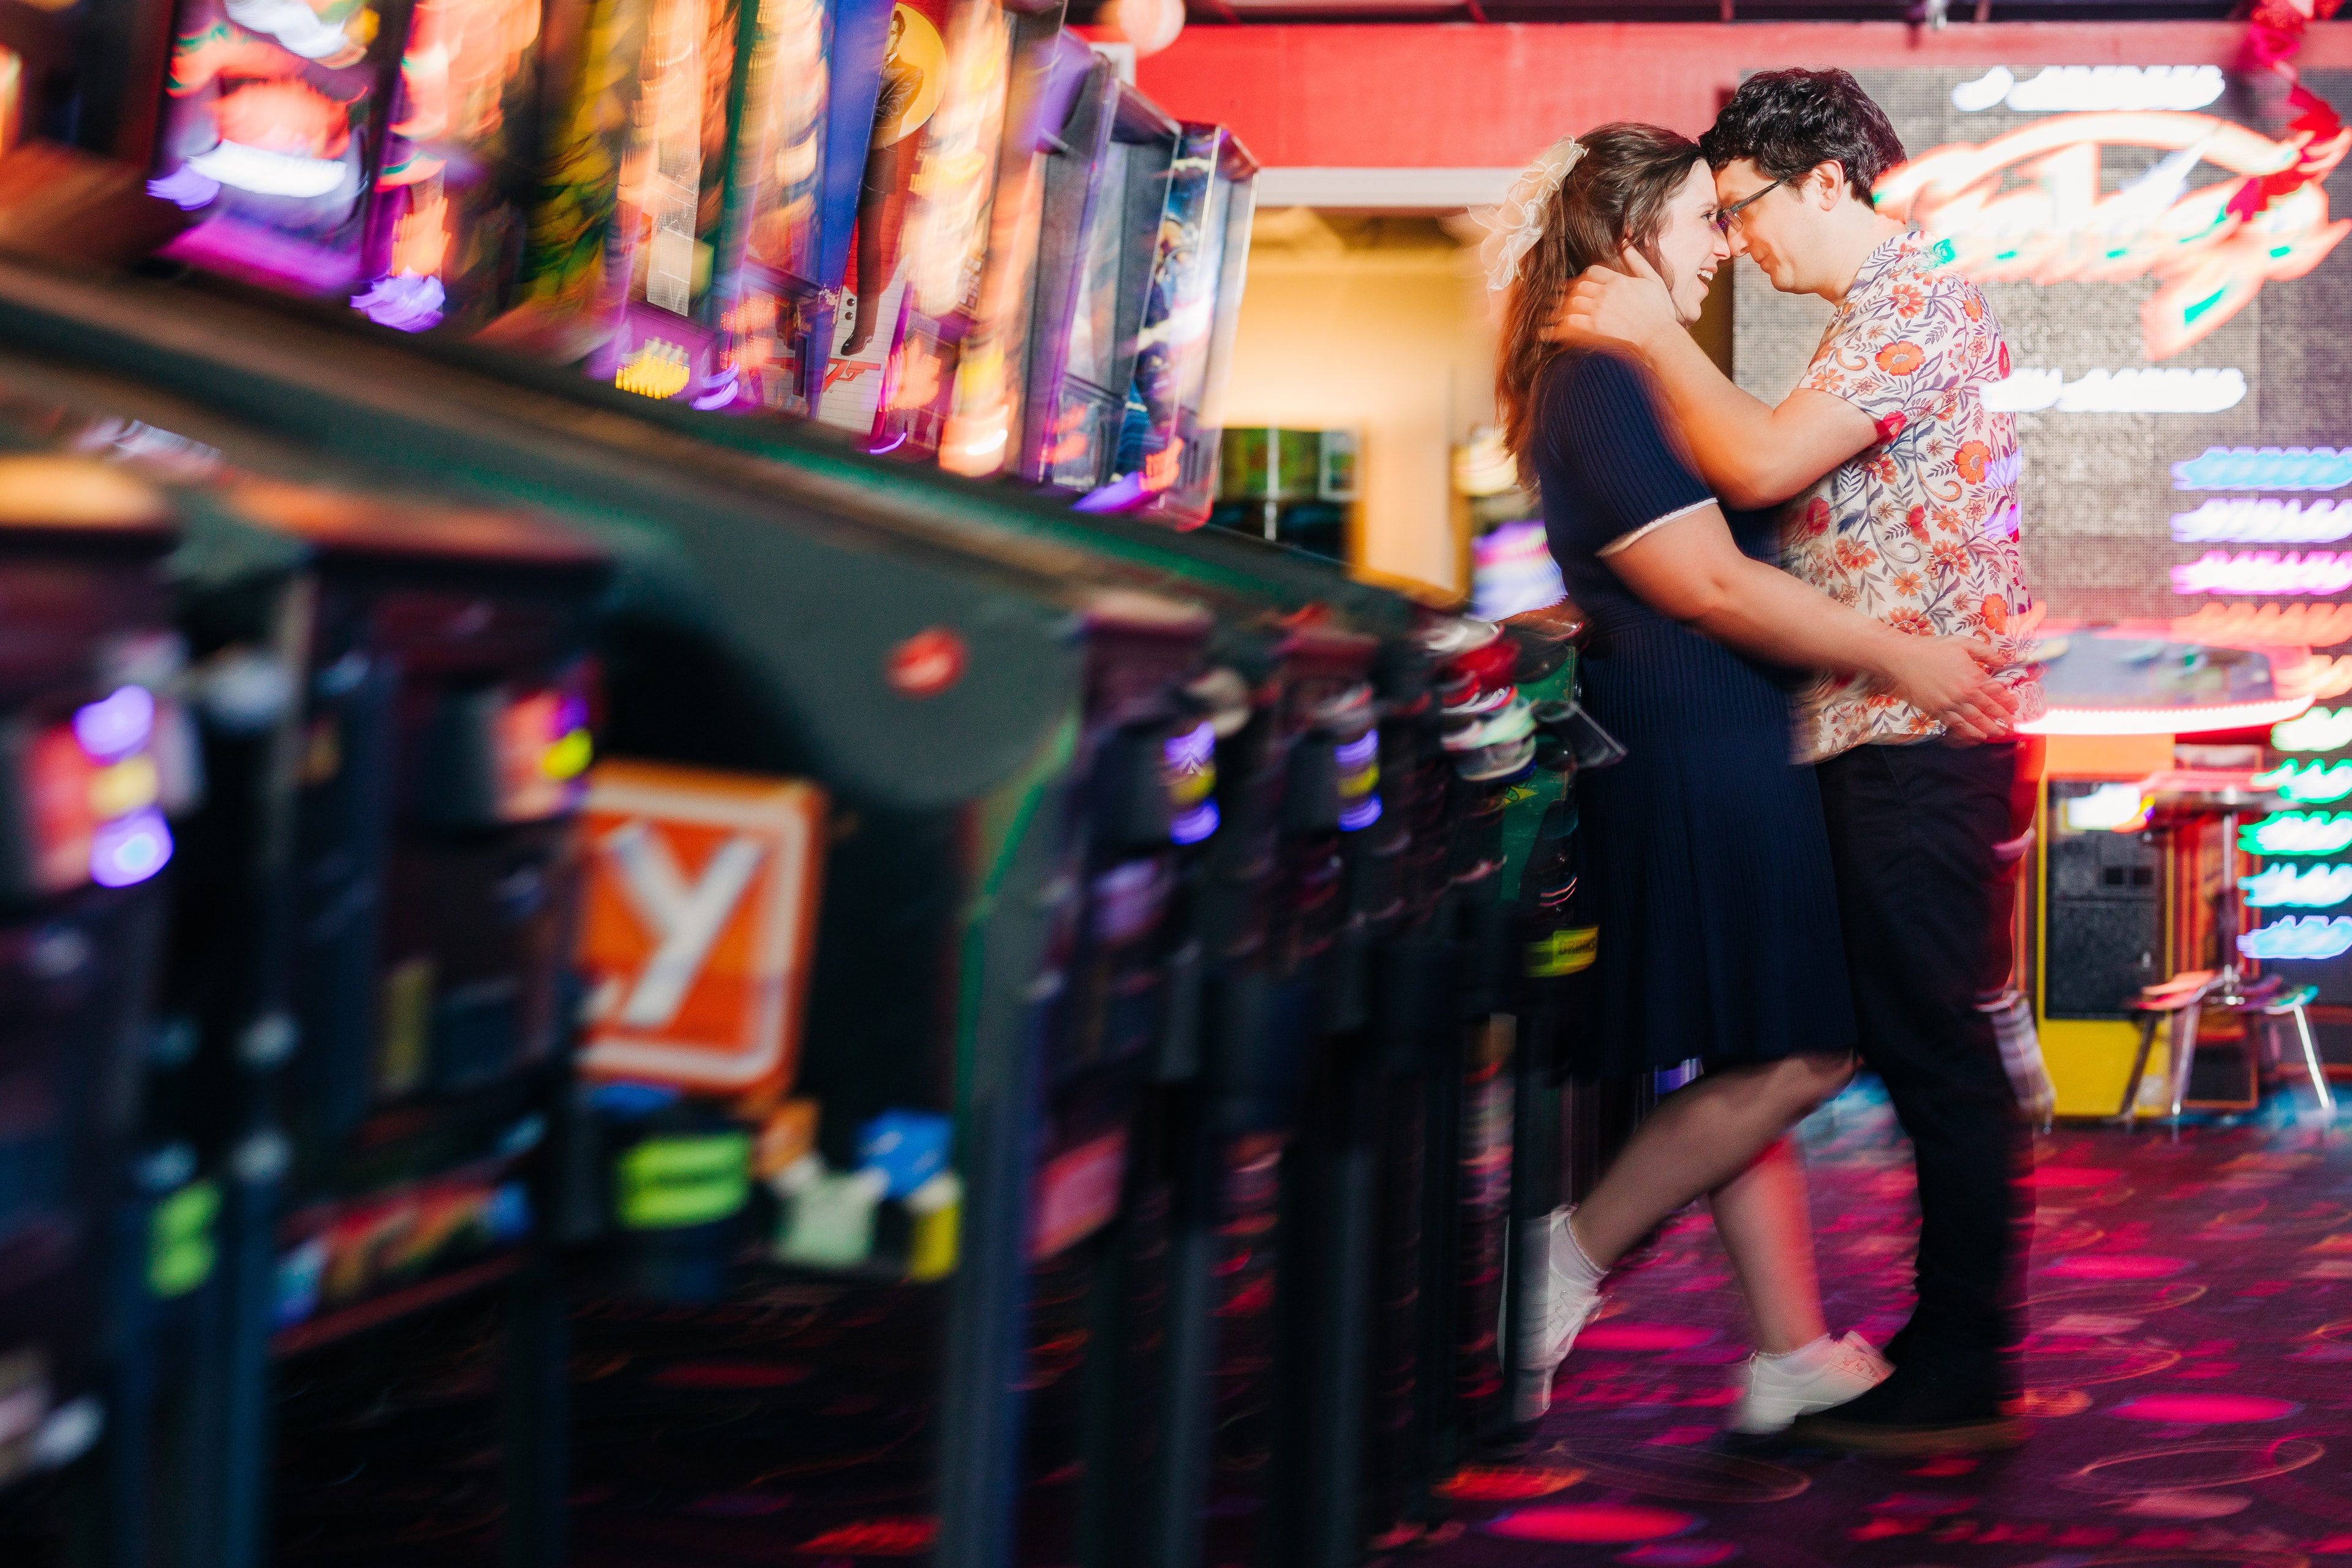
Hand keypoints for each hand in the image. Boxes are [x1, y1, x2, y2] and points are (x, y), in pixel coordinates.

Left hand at [1543, 251, 1677, 354]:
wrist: (1659, 337)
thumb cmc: (1660, 311)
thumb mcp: (1653, 280)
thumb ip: (1637, 261)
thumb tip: (1626, 243)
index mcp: (1618, 280)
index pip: (1592, 271)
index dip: (1585, 277)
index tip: (1582, 284)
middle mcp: (1605, 293)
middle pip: (1578, 286)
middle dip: (1572, 292)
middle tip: (1565, 299)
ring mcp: (1598, 311)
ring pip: (1571, 303)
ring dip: (1564, 308)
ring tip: (1556, 314)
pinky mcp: (1594, 328)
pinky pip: (1569, 323)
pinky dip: (1559, 326)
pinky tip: (1552, 330)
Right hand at [1879, 635, 2018, 741]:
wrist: (1904, 658)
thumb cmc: (1933, 648)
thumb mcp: (1963, 643)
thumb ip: (1986, 652)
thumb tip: (2003, 660)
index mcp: (1973, 677)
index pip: (1996, 693)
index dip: (2007, 701)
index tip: (2015, 707)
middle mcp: (1964, 694)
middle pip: (1988, 710)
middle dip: (2002, 719)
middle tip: (2012, 726)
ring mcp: (1949, 704)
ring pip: (1973, 721)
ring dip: (1987, 729)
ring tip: (1997, 734)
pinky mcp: (1936, 710)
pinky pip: (1955, 724)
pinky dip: (1967, 732)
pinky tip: (1975, 736)